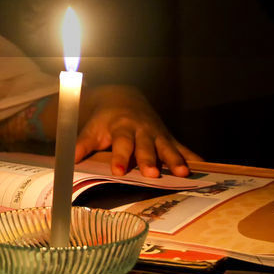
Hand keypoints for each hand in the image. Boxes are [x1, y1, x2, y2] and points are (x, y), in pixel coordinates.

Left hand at [72, 86, 202, 177]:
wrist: (124, 99)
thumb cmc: (105, 120)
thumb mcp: (92, 129)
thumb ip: (82, 144)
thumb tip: (69, 160)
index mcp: (121, 128)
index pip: (120, 144)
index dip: (119, 157)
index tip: (117, 171)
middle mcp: (141, 131)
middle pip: (146, 147)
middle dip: (149, 160)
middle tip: (153, 174)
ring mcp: (157, 134)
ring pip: (167, 147)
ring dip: (175, 160)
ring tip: (183, 173)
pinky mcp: (168, 137)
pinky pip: (182, 148)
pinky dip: (192, 157)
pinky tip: (204, 167)